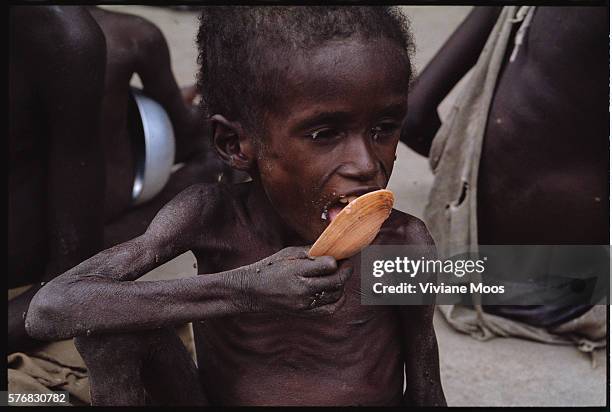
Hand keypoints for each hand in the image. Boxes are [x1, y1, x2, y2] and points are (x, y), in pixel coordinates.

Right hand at [234, 246, 351, 315]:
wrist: (252, 291)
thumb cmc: (270, 268)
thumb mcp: (288, 253)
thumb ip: (311, 252)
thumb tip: (333, 249)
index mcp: (297, 270)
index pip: (329, 265)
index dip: (337, 259)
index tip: (339, 255)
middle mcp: (302, 289)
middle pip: (336, 281)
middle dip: (346, 271)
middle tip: (347, 264)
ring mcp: (304, 303)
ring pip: (336, 294)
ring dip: (342, 284)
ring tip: (339, 275)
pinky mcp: (304, 313)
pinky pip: (330, 309)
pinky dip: (339, 299)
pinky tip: (337, 291)